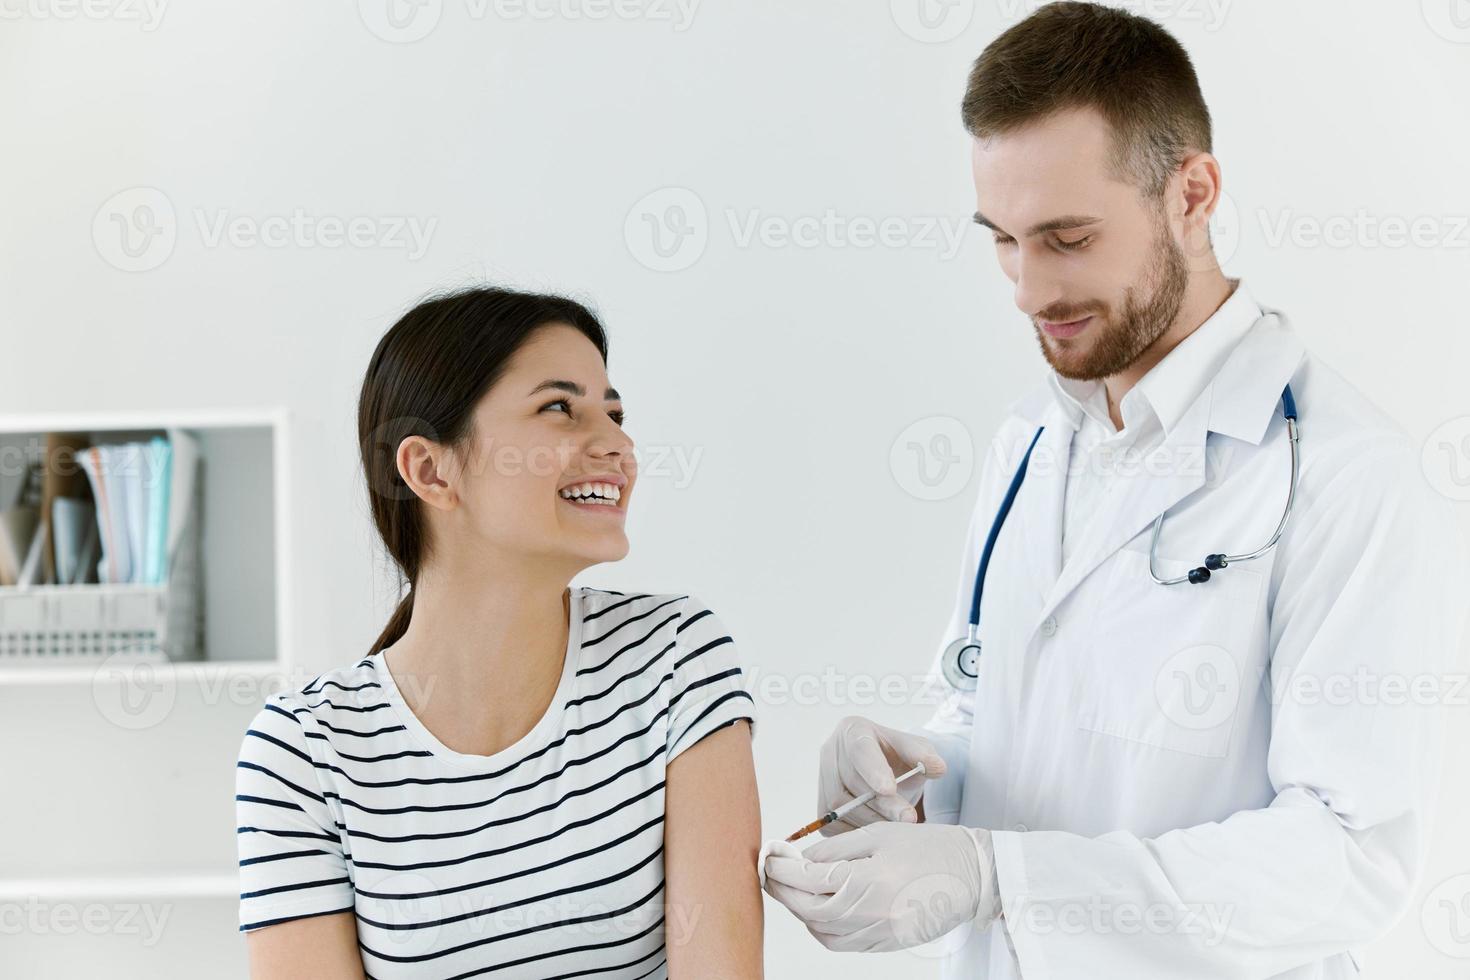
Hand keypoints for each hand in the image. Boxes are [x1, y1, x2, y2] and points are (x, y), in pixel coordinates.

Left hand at [762, 822, 1000, 951]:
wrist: (974, 875)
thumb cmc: (931, 848)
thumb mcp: (880, 833)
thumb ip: (836, 848)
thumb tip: (800, 859)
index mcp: (867, 881)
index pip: (806, 880)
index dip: (780, 869)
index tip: (769, 857)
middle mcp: (870, 914)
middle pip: (807, 910)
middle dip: (783, 891)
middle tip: (772, 871)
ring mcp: (878, 934)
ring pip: (820, 930)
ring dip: (800, 910)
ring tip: (795, 887)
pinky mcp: (886, 944)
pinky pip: (841, 943)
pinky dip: (822, 927)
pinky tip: (821, 907)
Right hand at [818, 716, 946, 832]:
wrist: (882, 772)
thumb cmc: (898, 758)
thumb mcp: (915, 750)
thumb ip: (925, 755)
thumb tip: (937, 767)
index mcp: (853, 730)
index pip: (860, 750)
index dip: (873, 770)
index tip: (889, 789)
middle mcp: (831, 751)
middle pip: (850, 782)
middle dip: (881, 804)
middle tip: (908, 818)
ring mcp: (823, 779)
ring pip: (839, 806)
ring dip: (871, 820)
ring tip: (898, 826)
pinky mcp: (821, 805)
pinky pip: (833, 825)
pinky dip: (856, 832)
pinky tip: (879, 831)